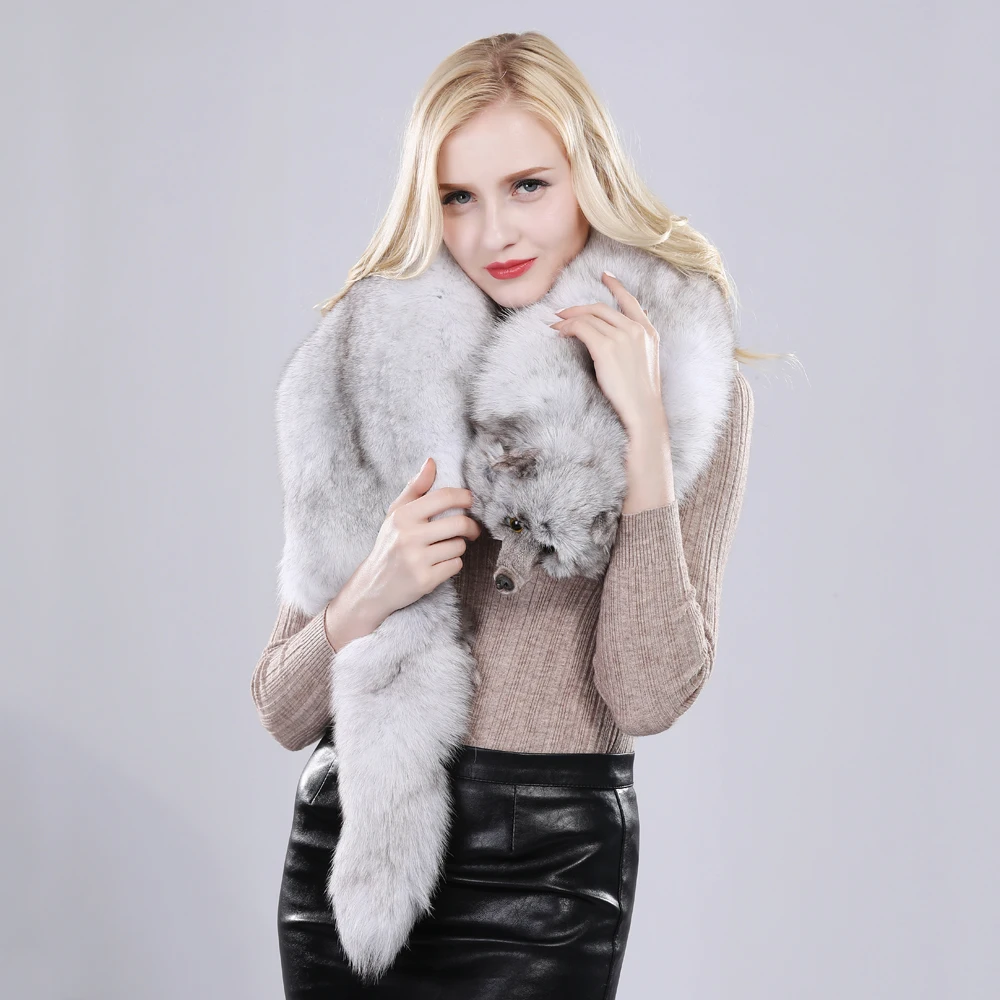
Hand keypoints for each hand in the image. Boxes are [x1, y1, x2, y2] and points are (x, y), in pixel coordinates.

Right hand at [336, 458, 482, 635]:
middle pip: (459, 523)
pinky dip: (452, 565)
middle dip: (471, 527)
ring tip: (444, 550)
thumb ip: (415, 488)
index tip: (471, 500)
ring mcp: (417, 559)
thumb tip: (431, 462)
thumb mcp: (395, 515)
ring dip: (458, 547)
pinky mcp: (425, 580)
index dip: (464, 497)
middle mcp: (409, 536)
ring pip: (459, 546)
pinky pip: (456, 565)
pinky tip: (438, 565)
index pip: (444, 497)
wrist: (373, 586)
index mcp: (403, 516)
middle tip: (471, 530)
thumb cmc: (389, 545)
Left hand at [549, 271, 668, 437]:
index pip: (630, 301)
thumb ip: (636, 342)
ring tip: (556, 325)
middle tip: (562, 312)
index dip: (616, 286)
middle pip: (601, 308)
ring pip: (589, 316)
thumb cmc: (641, 394)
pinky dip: (567, 328)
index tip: (605, 275)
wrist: (643, 411)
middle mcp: (637, 329)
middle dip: (578, 308)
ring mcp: (622, 337)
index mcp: (649, 331)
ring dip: (568, 319)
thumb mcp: (645, 361)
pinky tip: (560, 333)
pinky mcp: (606, 347)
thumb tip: (620, 332)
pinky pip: (581, 328)